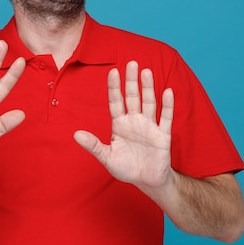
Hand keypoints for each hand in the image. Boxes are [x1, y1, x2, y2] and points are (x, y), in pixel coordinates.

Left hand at [74, 61, 173, 190]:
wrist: (147, 181)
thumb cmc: (126, 168)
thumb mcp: (107, 157)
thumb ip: (93, 145)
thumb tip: (75, 134)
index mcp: (119, 124)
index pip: (116, 102)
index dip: (114, 88)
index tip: (112, 71)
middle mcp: (134, 121)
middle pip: (132, 97)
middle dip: (131, 81)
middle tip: (132, 63)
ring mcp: (149, 127)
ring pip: (149, 103)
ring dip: (148, 88)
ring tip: (146, 72)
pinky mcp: (162, 136)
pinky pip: (165, 118)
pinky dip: (167, 106)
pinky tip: (167, 91)